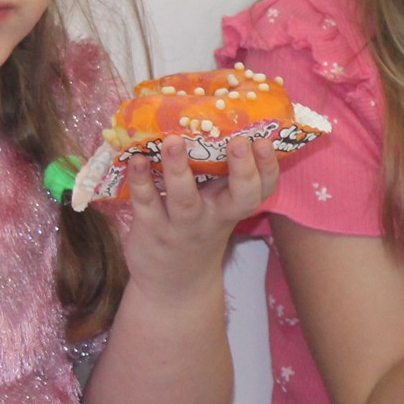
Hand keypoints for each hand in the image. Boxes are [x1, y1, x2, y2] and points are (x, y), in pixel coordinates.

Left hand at [115, 133, 280, 302]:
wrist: (174, 286)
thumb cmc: (197, 231)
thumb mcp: (217, 209)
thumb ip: (220, 175)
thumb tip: (217, 116)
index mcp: (232, 206)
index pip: (261, 189)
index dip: (267, 167)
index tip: (266, 141)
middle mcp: (213, 216)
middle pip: (237, 198)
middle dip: (241, 170)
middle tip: (238, 142)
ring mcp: (182, 226)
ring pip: (185, 199)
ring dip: (179, 169)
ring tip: (173, 140)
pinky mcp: (152, 230)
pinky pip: (146, 204)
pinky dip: (140, 181)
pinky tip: (136, 159)